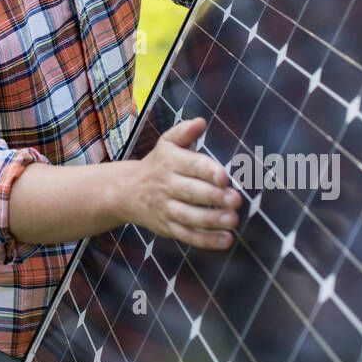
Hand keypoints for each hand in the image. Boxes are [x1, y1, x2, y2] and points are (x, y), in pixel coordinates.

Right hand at [114, 117, 240, 249]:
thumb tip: (201, 122)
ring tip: (233, 219)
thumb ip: (184, 132)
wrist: (126, 191)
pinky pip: (187, 236)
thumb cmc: (157, 164)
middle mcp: (167, 185)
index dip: (207, 171)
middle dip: (214, 197)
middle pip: (191, 192)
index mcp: (170, 162)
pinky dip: (207, 240)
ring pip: (189, 216)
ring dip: (212, 220)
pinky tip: (227, 239)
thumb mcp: (167, 143)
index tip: (224, 177)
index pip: (190, 165)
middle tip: (236, 200)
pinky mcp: (168, 228)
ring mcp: (166, 208)